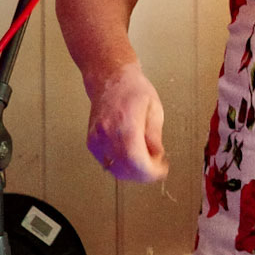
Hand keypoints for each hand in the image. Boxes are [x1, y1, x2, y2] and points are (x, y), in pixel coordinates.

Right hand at [86, 64, 168, 181]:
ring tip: (147, 159)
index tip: (162, 170)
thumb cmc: (133, 90)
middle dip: (145, 174)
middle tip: (157, 166)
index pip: (136, 160)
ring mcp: (96, 139)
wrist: (109, 80)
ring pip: (115, 170)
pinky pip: (108, 164)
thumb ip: (155, 136)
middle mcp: (107, 133)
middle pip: (125, 169)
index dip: (151, 171)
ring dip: (134, 172)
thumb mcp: (154, 109)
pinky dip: (122, 166)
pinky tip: (133, 155)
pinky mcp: (92, 143)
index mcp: (125, 123)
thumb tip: (156, 157)